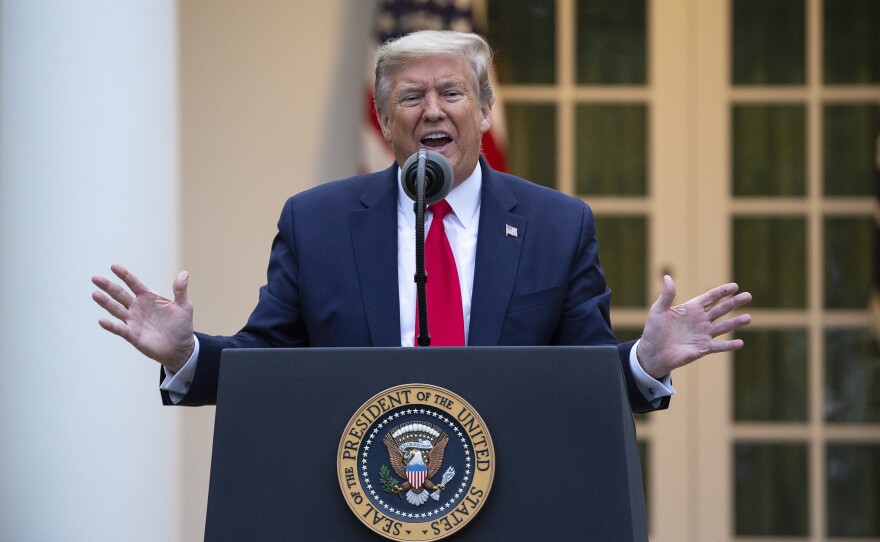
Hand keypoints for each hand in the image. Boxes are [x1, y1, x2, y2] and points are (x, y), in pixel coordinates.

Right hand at [91, 263, 194, 372]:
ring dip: (105, 302)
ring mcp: (133, 320)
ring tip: (95, 294)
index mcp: (148, 297)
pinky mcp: (132, 335)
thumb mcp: (184, 306)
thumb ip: (180, 290)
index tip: (114, 266)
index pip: (134, 283)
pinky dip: (111, 325)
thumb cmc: (181, 325)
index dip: (124, 275)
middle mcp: (137, 307)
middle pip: (120, 294)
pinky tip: (102, 321)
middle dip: (108, 286)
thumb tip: (184, 273)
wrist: (180, 348)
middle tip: (95, 278)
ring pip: (116, 309)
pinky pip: (120, 329)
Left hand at [636, 275, 751, 378]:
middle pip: (720, 309)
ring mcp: (703, 334)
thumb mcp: (658, 310)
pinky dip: (728, 346)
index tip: (734, 286)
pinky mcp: (702, 348)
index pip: (710, 297)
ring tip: (748, 317)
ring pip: (723, 327)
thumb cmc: (653, 330)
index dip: (722, 292)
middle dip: (734, 303)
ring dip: (735, 322)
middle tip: (748, 296)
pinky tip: (739, 343)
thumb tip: (668, 277)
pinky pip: (718, 347)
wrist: (652, 353)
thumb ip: (666, 295)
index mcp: (691, 309)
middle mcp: (700, 320)